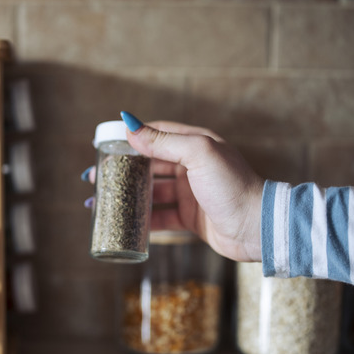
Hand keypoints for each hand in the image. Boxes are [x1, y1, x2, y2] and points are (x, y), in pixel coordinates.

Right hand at [85, 113, 263, 261]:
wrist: (258, 227)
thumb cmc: (233, 186)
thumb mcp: (199, 154)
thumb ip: (164, 141)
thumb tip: (130, 126)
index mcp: (195, 144)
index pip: (156, 133)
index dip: (130, 138)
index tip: (105, 145)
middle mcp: (192, 166)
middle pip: (149, 164)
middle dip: (122, 170)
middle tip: (95, 177)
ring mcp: (191, 193)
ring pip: (151, 192)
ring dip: (127, 196)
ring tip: (101, 201)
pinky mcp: (191, 218)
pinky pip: (161, 217)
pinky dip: (142, 220)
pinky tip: (123, 222)